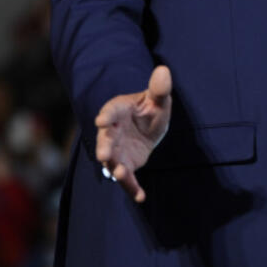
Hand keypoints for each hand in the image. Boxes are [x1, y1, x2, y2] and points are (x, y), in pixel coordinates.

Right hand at [94, 65, 172, 202]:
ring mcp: (117, 150)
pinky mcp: (125, 165)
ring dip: (115, 169)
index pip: (110, 112)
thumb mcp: (158, 100)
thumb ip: (159, 89)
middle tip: (104, 155)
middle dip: (104, 147)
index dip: (106, 116)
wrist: (148, 127)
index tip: (102, 120)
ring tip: (120, 175)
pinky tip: (141, 197)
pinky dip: (132, 188)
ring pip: (113, 161)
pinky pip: (127, 178)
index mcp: (118, 110)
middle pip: (106, 140)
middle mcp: (112, 132)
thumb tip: (164, 70)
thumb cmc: (150, 109)